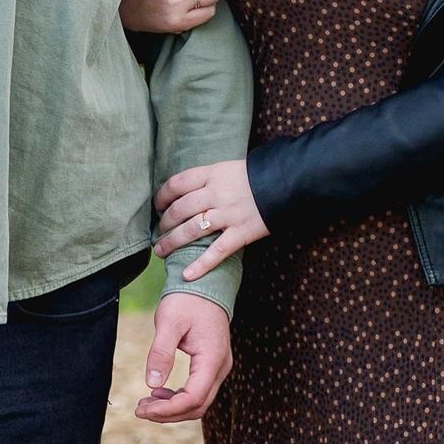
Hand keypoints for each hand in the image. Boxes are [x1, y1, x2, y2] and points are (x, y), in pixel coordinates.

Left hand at [135, 292, 231, 422]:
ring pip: (199, 402)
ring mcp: (219, 366)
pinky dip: (178, 397)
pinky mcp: (212, 364)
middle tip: (140, 410)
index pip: (194, 398)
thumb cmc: (187, 299)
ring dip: (172, 408)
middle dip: (168, 413)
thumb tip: (150, 384)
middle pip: (198, 406)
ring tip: (145, 404)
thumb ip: (161, 353)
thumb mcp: (169, 322)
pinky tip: (158, 391)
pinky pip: (198, 390)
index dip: (168, 410)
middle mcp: (221, 366)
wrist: (204, 283)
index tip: (143, 410)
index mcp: (212, 358)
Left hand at [154, 159, 268, 279]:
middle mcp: (217, 193)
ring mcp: (229, 214)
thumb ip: (208, 179)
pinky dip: (200, 265)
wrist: (287, 181)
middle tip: (158, 233)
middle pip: (180, 209)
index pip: (177, 183)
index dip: (162, 196)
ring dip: (172, 242)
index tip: (157, 206)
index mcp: (212, 174)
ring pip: (192, 230)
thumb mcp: (229, 168)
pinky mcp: (241, 232)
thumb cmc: (256, 175)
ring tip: (161, 252)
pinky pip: (217, 251)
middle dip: (164, 223)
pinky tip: (187, 275)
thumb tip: (185, 191)